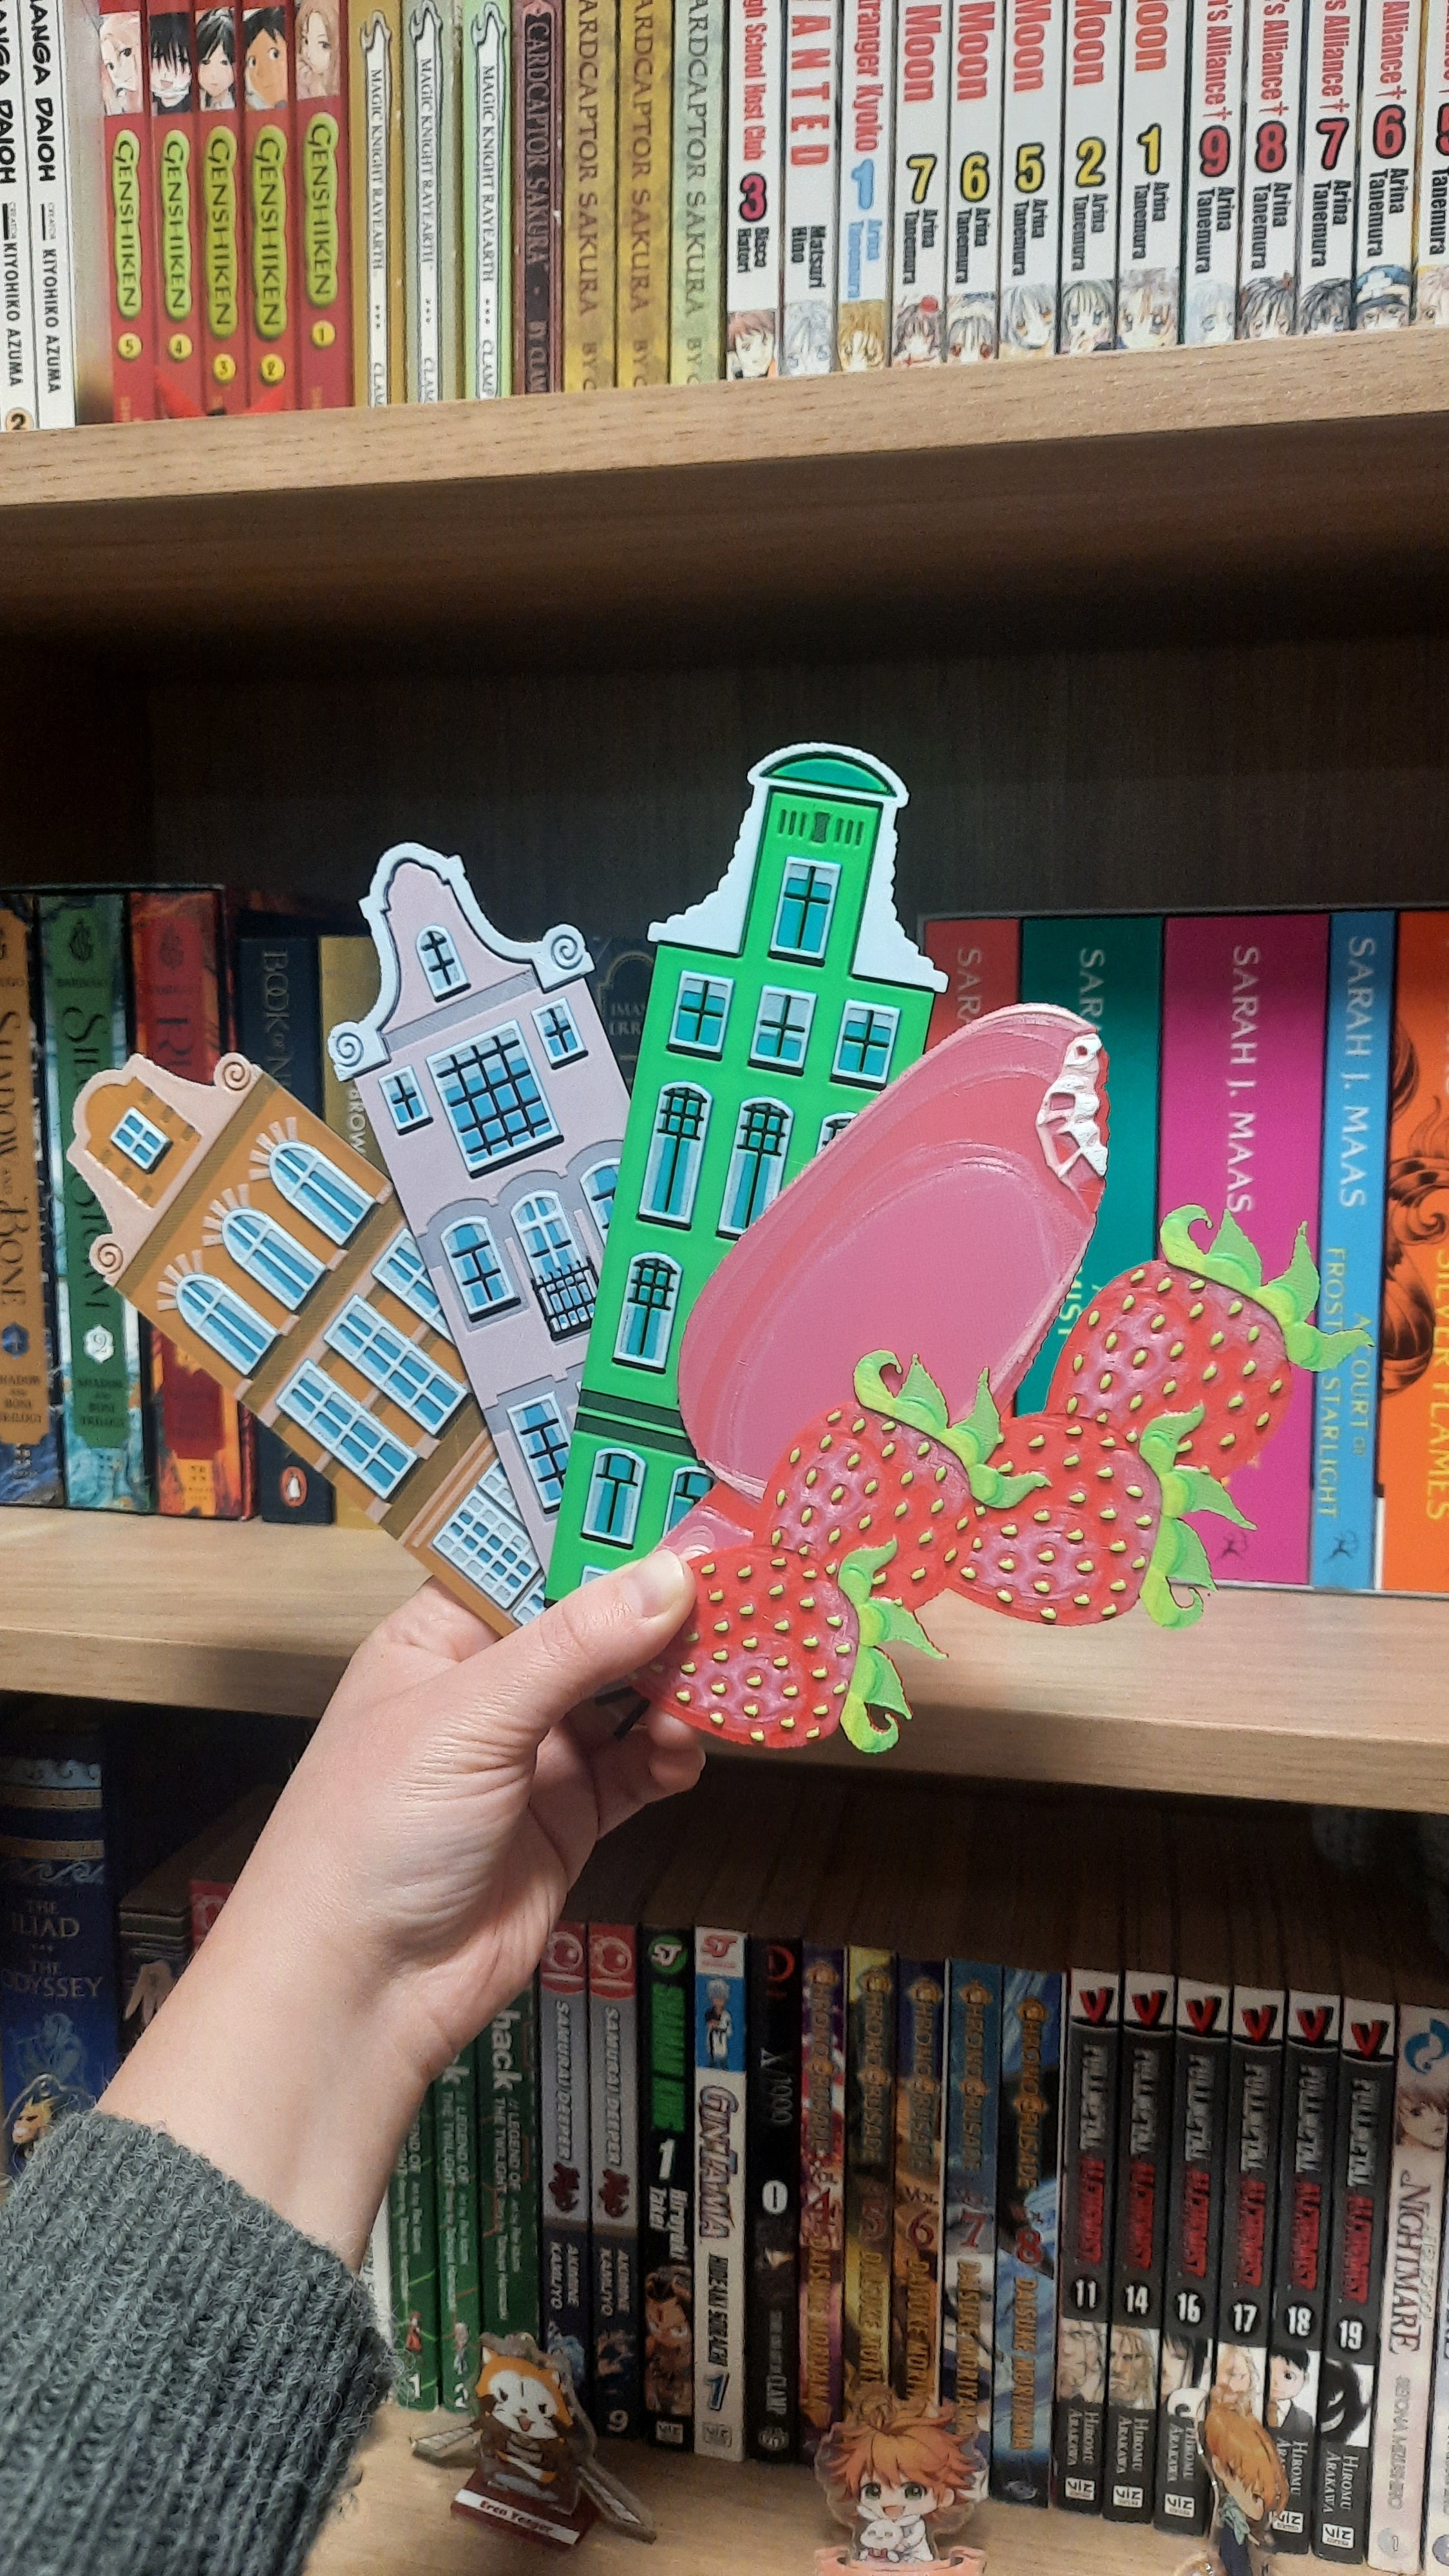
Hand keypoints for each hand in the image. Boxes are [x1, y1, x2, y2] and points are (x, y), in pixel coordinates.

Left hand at [101, 1552, 700, 2265]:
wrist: (361, 1988)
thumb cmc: (377, 1829)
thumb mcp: (473, 1716)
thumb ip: (576, 1645)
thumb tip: (673, 1575)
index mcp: (442, 1634)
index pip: (534, 1556)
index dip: (606, 1530)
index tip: (688, 1505)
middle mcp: (491, 1684)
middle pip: (594, 1623)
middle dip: (661, 1608)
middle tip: (743, 1581)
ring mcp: (533, 1752)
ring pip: (628, 1694)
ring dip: (679, 1683)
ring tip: (733, 1667)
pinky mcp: (570, 1817)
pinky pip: (640, 1769)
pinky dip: (672, 1756)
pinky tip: (688, 1752)